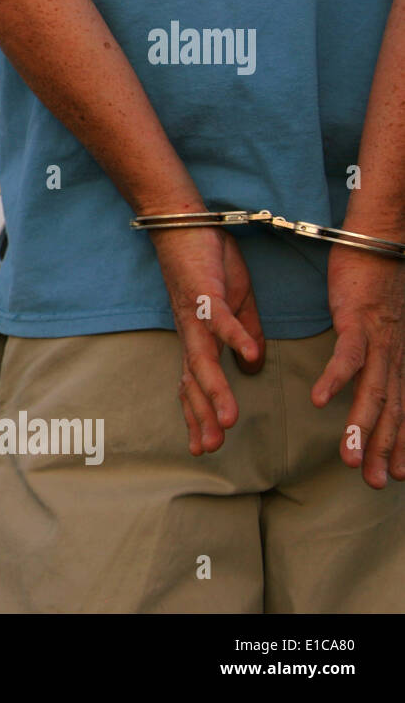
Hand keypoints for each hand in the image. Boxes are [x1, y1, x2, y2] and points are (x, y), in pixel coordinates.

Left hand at [149, 226, 264, 454]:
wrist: (186, 224)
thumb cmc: (208, 263)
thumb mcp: (235, 304)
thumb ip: (244, 336)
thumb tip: (252, 369)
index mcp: (197, 338)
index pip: (194, 384)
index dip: (198, 415)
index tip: (204, 446)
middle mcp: (191, 332)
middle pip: (194, 381)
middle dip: (201, 416)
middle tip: (208, 449)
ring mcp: (196, 315)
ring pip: (203, 360)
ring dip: (215, 392)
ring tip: (229, 420)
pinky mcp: (205, 293)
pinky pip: (221, 320)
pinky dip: (235, 338)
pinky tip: (249, 357)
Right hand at [311, 244, 404, 487]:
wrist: (381, 235)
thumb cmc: (377, 275)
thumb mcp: (381, 322)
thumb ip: (376, 350)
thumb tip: (370, 373)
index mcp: (400, 355)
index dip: (401, 442)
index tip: (396, 474)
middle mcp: (397, 352)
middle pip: (392, 409)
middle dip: (383, 448)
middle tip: (374, 482)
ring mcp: (381, 337)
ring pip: (374, 391)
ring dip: (362, 427)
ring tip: (349, 459)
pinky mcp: (360, 319)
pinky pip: (348, 356)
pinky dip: (336, 380)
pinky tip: (320, 401)